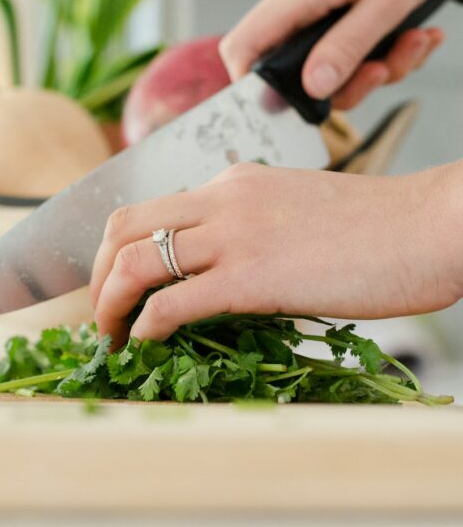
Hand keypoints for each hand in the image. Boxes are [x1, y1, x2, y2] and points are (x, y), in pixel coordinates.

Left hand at [90, 162, 462, 345]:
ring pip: (134, 262)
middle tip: (100, 313)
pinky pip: (172, 302)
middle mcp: (221, 199)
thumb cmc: (374, 229)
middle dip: (96, 274)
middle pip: (122, 227)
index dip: (118, 250)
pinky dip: (145, 326)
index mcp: (231, 183)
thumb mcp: (294, 210)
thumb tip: (215, 272)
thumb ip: (247, 229)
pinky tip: (145, 343)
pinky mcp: (251, 277)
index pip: (149, 209)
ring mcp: (233, 235)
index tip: (116, 285)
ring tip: (110, 337)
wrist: (429, 227)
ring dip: (108, 304)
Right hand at [220, 0, 446, 108]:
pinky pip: (351, 53)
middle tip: (383, 69)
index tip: (281, 107)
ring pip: (331, 68)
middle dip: (349, 84)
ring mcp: (318, 12)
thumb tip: (314, 88)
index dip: (249, 84)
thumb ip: (349, 44)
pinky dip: (387, 53)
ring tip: (414, 41)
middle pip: (297, 72)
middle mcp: (299, 6)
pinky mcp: (339, 15)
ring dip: (379, 68)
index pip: (244, 46)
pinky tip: (414, 35)